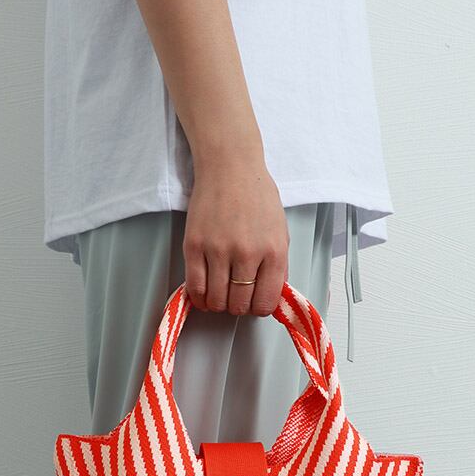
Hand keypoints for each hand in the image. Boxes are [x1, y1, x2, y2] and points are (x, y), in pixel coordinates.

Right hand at [182, 153, 288, 316]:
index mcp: (273, 251)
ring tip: (220, 294)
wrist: (230, 166)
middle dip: (238, 307)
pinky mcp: (194, 245)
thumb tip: (269, 295)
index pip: (266, 302)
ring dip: (219, 304)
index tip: (254, 303)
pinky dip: (199, 297)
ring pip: (217, 300)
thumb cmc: (257, 195)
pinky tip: (203, 294)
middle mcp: (247, 254)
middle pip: (240, 305)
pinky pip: (195, 287)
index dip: (259, 308)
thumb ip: (277, 265)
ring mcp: (219, 250)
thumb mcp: (280, 231)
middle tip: (235, 297)